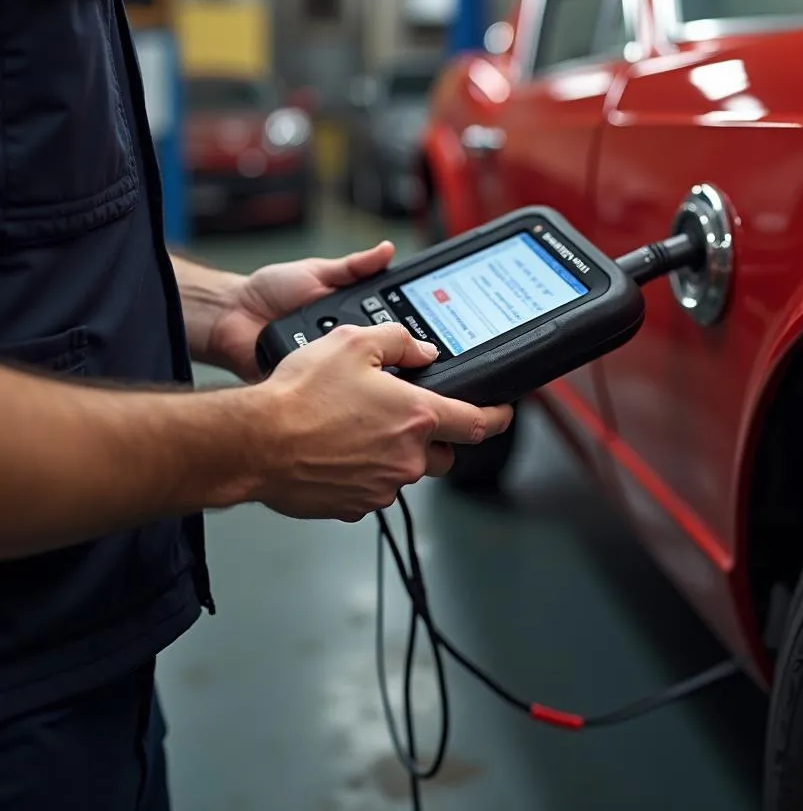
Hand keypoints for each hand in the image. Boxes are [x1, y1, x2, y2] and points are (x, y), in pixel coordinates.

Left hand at [208, 242, 394, 381]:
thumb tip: (387, 250)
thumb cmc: (270, 291)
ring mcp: (328, 364)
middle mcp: (343, 342)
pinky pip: (326, 381)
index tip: (421, 323)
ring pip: (355, 368)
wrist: (231, 314)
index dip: (404, 326)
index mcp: (351, 315)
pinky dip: (330, 374)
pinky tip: (334, 367)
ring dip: (356, 358)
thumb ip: (354, 266)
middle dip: (384, 343)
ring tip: (358, 346)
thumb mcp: (317, 270)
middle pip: (376, 348)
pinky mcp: (310, 380)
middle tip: (390, 333)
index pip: (387, 323)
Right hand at [249, 321, 513, 520]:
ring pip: (403, 470)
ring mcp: (380, 487)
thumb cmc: (299, 396)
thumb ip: (398, 342)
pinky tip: (335, 450)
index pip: (477, 423)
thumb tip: (421, 351)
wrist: (253, 442)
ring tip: (353, 428)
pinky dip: (362, 472)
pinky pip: (371, 488)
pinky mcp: (353, 506)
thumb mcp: (352, 344)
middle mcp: (406, 458)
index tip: (504, 414)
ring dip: (391, 452)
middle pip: (441, 452)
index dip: (497, 416)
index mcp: (416, 417)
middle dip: (429, 435)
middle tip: (398, 414)